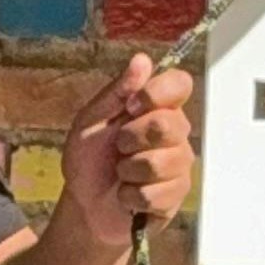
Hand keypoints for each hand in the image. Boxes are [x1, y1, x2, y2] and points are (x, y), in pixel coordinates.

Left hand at [61, 52, 195, 247]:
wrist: (84, 204)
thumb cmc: (88, 159)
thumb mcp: (90, 121)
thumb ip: (117, 92)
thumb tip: (142, 59)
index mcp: (156, 107)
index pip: (180, 83)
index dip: (158, 92)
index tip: (132, 106)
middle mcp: (175, 132)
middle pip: (169, 124)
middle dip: (131, 138)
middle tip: (118, 147)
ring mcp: (179, 165)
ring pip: (161, 162)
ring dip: (129, 170)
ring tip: (122, 174)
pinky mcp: (176, 195)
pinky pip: (157, 193)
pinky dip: (131, 196)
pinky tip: (127, 196)